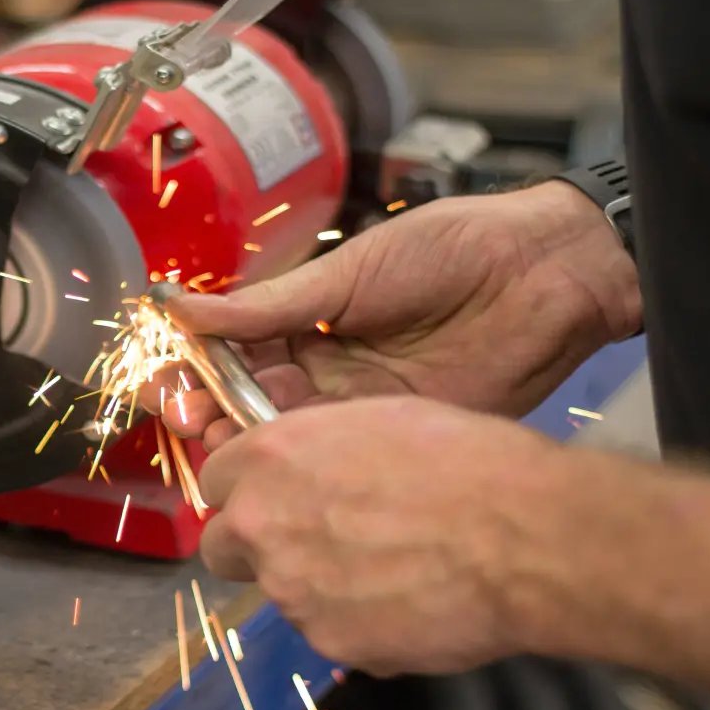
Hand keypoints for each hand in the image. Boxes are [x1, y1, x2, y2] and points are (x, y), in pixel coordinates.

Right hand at [142, 182, 640, 450]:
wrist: (546, 271)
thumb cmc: (448, 250)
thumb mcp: (345, 273)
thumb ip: (265, 306)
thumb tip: (178, 306)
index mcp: (304, 318)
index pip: (231, 352)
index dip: (193, 368)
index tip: (164, 378)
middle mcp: (325, 365)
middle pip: (248, 400)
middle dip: (209, 411)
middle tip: (188, 415)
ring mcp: (360, 402)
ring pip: (287, 433)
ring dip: (249, 439)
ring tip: (222, 438)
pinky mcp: (399, 433)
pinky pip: (341, 454)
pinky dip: (306, 458)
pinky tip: (281, 459)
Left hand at [197, 395, 560, 676]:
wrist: (522, 536)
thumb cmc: (466, 464)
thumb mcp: (375, 420)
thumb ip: (315, 450)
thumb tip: (306, 470)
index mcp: (269, 458)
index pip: (215, 479)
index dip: (247, 489)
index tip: (273, 495)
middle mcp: (263, 522)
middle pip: (223, 544)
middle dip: (256, 544)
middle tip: (311, 540)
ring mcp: (291, 588)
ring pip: (280, 590)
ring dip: (314, 583)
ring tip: (386, 568)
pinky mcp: (327, 639)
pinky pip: (327, 630)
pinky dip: (356, 620)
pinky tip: (406, 600)